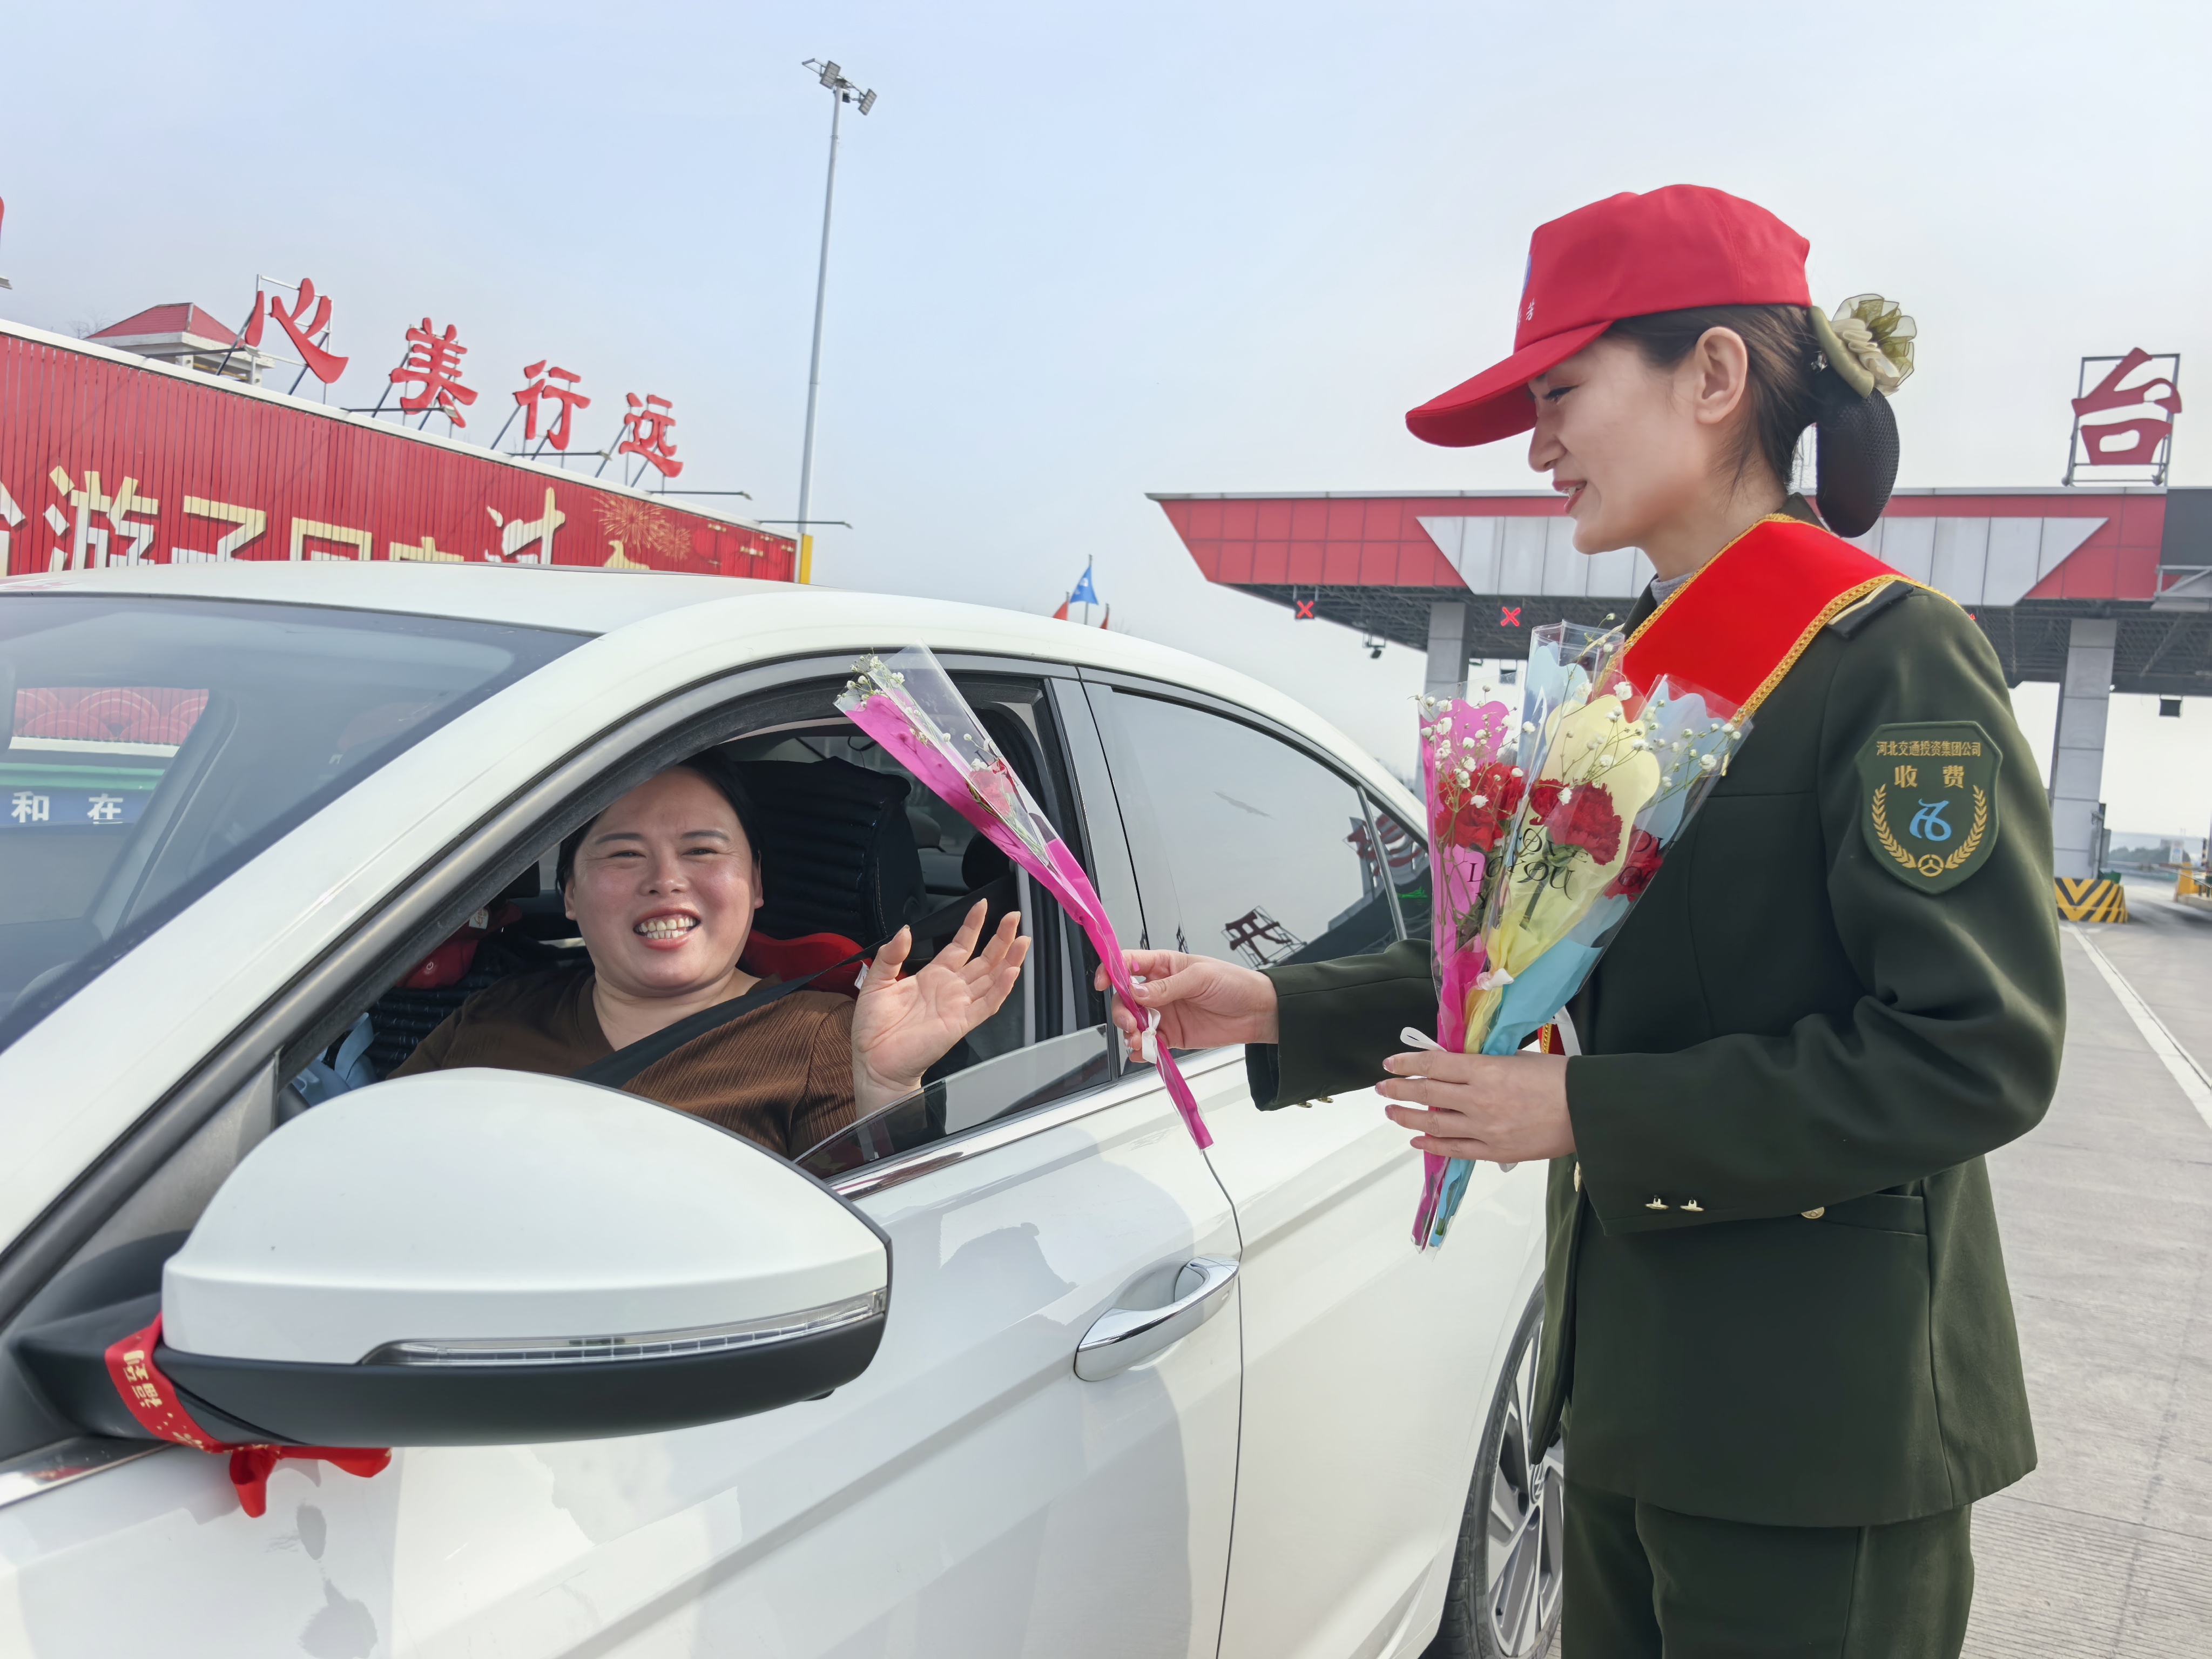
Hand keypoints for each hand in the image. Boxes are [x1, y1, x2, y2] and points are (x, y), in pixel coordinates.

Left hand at [851, 903, 1029, 1111]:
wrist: (874, 1061)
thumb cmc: (873, 1029)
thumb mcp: (877, 982)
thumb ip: (891, 955)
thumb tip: (906, 931)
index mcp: (932, 976)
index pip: (960, 945)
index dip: (973, 925)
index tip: (983, 905)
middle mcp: (950, 989)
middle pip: (984, 958)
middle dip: (1001, 937)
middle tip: (1015, 917)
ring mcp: (959, 1005)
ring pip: (992, 978)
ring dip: (1009, 958)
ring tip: (1022, 939)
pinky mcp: (961, 1023)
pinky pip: (987, 1004)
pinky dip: (1001, 988)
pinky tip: (1011, 971)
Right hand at [1094, 949, 1278, 1058]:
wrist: (1258, 1012)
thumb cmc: (1234, 984)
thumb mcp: (1201, 977)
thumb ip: (1167, 986)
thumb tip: (1138, 993)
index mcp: (1164, 965)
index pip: (1128, 963)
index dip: (1111, 970)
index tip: (1103, 982)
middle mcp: (1159, 989)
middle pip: (1124, 998)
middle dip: (1121, 1011)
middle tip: (1131, 1022)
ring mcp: (1164, 1014)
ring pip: (1133, 1022)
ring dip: (1129, 1032)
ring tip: (1138, 1039)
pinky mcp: (1172, 1036)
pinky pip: (1148, 1044)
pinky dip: (1142, 1050)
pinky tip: (1145, 1051)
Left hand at [1376, 1049, 1573, 1163]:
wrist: (1588, 1111)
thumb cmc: (1558, 1078)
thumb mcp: (1516, 1058)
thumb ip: (1483, 1064)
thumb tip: (1455, 1066)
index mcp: (1485, 1070)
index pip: (1434, 1064)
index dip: (1407, 1063)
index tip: (1390, 1063)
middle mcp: (1478, 1100)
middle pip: (1427, 1094)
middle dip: (1399, 1089)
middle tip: (1381, 1087)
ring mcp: (1484, 1129)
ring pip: (1434, 1124)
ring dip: (1407, 1116)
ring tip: (1391, 1111)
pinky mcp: (1494, 1152)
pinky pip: (1455, 1150)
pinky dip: (1432, 1145)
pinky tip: (1417, 1140)